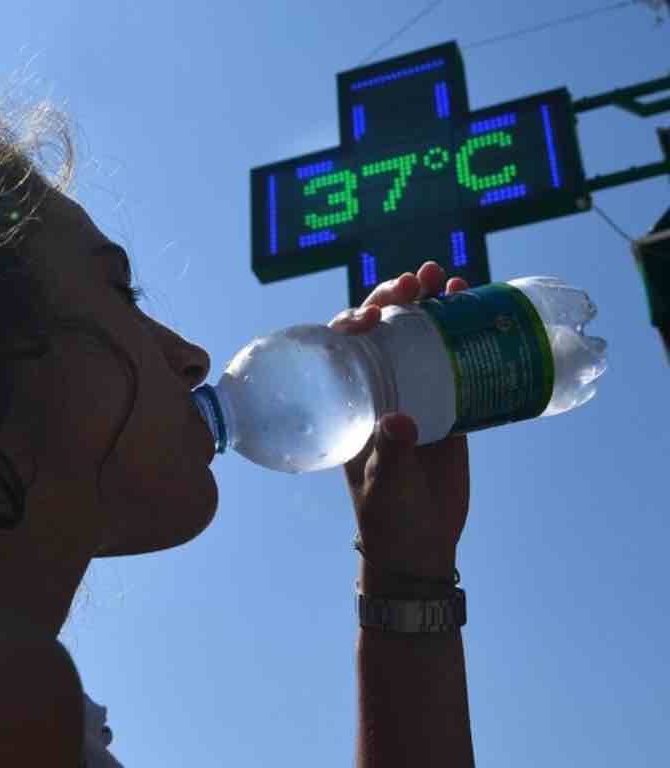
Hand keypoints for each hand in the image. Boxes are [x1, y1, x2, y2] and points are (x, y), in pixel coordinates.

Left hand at [327, 262, 470, 581]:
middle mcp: (378, 390)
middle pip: (382, 332)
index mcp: (349, 402)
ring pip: (418, 338)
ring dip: (430, 306)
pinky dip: (464, 333)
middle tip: (414, 282)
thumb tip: (400, 422)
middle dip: (394, 301)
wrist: (420, 544)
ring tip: (447, 278)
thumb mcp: (383, 486)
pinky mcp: (448, 405)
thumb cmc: (387, 516)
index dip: (354, 322)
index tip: (372, 316)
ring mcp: (413, 393)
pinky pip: (455, 361)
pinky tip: (477, 306)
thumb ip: (390, 455)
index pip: (344, 349)